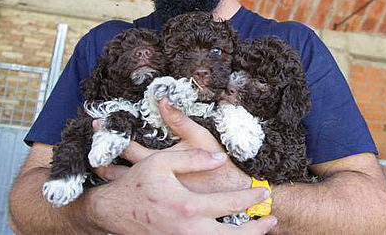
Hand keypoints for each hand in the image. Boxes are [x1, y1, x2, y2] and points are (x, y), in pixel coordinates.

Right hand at [87, 148, 276, 234]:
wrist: (114, 211)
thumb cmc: (138, 184)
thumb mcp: (161, 162)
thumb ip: (194, 158)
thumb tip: (220, 158)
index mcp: (188, 207)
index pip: (229, 203)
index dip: (250, 197)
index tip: (263, 191)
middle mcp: (188, 230)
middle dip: (256, 229)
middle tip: (271, 220)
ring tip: (259, 231)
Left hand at [97, 99, 250, 193]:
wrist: (230, 197)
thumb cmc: (217, 168)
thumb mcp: (200, 138)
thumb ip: (180, 120)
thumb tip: (163, 100)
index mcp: (157, 162)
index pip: (126, 146)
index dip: (110, 133)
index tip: (97, 122)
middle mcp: (150, 180)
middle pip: (115, 169)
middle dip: (100, 154)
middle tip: (86, 143)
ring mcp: (152, 194)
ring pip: (121, 184)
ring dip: (106, 174)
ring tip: (93, 164)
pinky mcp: (157, 202)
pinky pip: (132, 195)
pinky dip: (120, 187)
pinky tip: (115, 185)